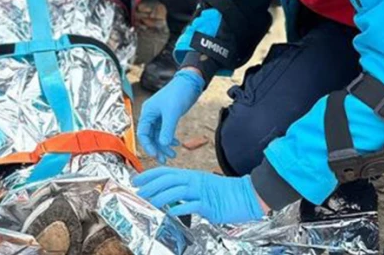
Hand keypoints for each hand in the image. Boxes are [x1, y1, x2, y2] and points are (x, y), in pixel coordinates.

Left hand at [133, 169, 264, 224]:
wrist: (246, 195)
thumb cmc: (223, 192)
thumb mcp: (202, 186)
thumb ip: (186, 189)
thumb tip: (168, 194)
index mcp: (191, 175)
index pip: (166, 171)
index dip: (150, 174)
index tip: (137, 179)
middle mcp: (194, 180)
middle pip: (169, 180)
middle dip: (151, 185)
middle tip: (139, 192)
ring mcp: (202, 192)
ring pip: (177, 191)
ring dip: (162, 197)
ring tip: (150, 202)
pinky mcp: (209, 204)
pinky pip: (192, 205)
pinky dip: (180, 208)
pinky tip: (171, 212)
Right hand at [137, 69, 203, 162]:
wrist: (189, 83)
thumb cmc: (178, 94)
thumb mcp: (172, 113)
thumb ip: (167, 129)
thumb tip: (163, 144)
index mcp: (147, 112)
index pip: (143, 133)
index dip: (148, 146)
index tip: (156, 155)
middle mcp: (151, 115)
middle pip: (150, 136)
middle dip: (157, 149)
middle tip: (164, 160)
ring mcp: (159, 116)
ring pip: (158, 135)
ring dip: (164, 146)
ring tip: (174, 155)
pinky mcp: (167, 116)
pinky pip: (165, 131)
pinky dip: (170, 139)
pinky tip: (177, 144)